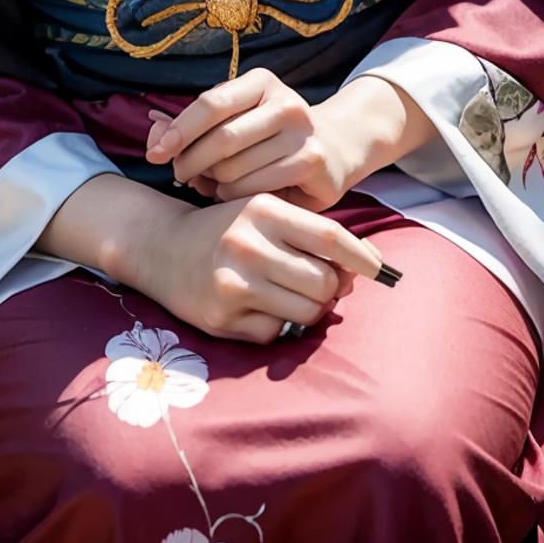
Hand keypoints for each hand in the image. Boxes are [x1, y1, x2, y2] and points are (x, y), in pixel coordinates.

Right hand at [133, 190, 386, 343]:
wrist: (161, 247)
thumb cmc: (227, 229)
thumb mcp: (264, 215)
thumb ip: (309, 236)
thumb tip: (358, 271)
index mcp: (262, 209)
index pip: (329, 237)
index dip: (362, 256)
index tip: (381, 269)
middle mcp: (247, 245)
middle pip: (323, 281)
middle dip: (331, 289)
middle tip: (320, 285)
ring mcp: (233, 283)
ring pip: (306, 312)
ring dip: (309, 310)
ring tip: (290, 296)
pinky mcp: (221, 318)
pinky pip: (274, 333)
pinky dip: (275, 325)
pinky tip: (256, 307)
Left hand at [146, 69, 435, 212]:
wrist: (334, 148)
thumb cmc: (268, 136)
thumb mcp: (234, 121)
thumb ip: (190, 126)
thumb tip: (152, 130)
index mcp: (262, 81)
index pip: (210, 103)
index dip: (178, 131)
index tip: (155, 155)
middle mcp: (286, 102)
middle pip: (221, 139)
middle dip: (190, 162)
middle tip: (180, 176)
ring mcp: (303, 133)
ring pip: (235, 169)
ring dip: (214, 183)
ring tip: (214, 183)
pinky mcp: (313, 164)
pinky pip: (255, 189)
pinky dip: (236, 197)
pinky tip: (237, 194)